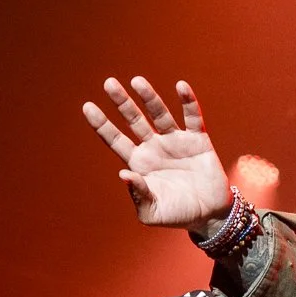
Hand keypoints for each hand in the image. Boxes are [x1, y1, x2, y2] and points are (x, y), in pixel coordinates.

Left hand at [83, 76, 230, 231]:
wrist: (208, 215)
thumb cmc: (176, 215)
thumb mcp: (151, 212)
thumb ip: (138, 194)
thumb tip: (123, 174)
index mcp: (138, 163)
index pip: (115, 139)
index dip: (102, 124)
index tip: (87, 106)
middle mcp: (154, 147)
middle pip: (134, 120)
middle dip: (121, 102)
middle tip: (109, 83)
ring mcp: (175, 141)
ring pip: (159, 114)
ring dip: (149, 97)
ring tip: (137, 81)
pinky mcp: (197, 140)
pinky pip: (192, 117)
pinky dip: (187, 101)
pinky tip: (180, 86)